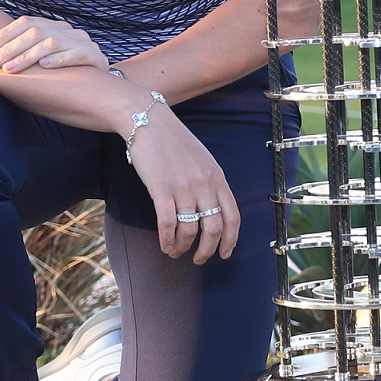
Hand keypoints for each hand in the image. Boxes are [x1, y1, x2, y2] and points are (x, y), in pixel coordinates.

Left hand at [0, 16, 107, 73]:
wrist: (105, 87)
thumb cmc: (66, 74)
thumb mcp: (46, 58)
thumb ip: (28, 52)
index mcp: (56, 27)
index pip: (27, 22)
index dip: (6, 33)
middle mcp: (69, 31)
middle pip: (36, 32)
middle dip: (11, 48)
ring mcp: (83, 43)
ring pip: (51, 42)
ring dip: (27, 56)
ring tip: (11, 69)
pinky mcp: (95, 57)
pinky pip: (76, 54)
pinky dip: (59, 59)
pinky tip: (44, 66)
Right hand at [120, 100, 240, 262]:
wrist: (148, 120)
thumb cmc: (173, 141)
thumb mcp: (202, 159)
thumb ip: (209, 182)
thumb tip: (211, 207)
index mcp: (218, 177)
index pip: (232, 216)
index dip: (230, 239)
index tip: (224, 253)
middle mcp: (205, 184)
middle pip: (214, 228)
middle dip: (208, 250)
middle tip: (199, 259)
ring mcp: (184, 187)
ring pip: (190, 230)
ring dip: (183, 247)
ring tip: (176, 252)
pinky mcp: (162, 189)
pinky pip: (168, 223)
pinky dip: (167, 239)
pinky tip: (164, 246)